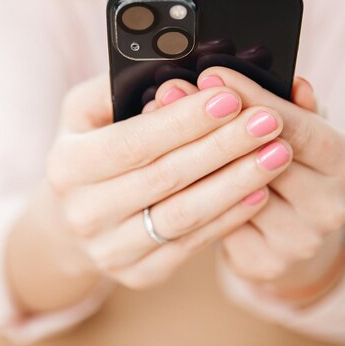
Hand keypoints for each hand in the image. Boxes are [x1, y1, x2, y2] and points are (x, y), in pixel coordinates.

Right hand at [8, 72, 294, 311]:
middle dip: (223, 146)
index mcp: (68, 165)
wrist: (73, 219)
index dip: (184, 121)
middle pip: (165, 177)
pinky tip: (260, 190)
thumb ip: (120, 86)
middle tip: (268, 122)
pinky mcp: (139, 273)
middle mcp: (84, 213)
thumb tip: (173, 72)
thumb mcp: (87, 111)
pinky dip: (229, 216)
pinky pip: (192, 244)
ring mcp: (110, 250)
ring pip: (184, 214)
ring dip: (236, 182)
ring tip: (277, 153)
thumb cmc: (91, 150)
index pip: (133, 142)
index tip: (231, 98)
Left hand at [146, 67, 344, 303]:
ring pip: (235, 192)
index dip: (251, 98)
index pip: (298, 126)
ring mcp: (300, 241)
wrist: (297, 228)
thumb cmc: (297, 164)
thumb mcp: (304, 127)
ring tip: (160, 126)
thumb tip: (295, 81)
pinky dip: (193, 194)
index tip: (211, 75)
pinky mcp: (266, 263)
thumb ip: (295, 105)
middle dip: (212, 123)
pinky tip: (170, 171)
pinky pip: (220, 222)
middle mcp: (330, 207)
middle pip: (263, 159)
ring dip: (194, 157)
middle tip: (171, 93)